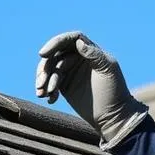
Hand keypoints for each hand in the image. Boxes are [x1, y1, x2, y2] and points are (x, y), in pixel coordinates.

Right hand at [35, 31, 147, 147]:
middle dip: (45, 68)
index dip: (55, 43)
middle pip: (54, 55)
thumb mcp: (107, 71)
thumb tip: (79, 41)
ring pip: (50, 69)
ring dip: (43, 80)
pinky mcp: (65, 85)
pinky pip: (50, 83)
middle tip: (40, 83)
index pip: (69, 40)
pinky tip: (51, 100)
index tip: (43, 54)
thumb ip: (94, 55)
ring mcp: (70, 71)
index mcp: (89, 51)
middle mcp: (78, 58)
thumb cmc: (114, 91)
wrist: (113, 115)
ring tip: (42, 94)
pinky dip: (47, 90)